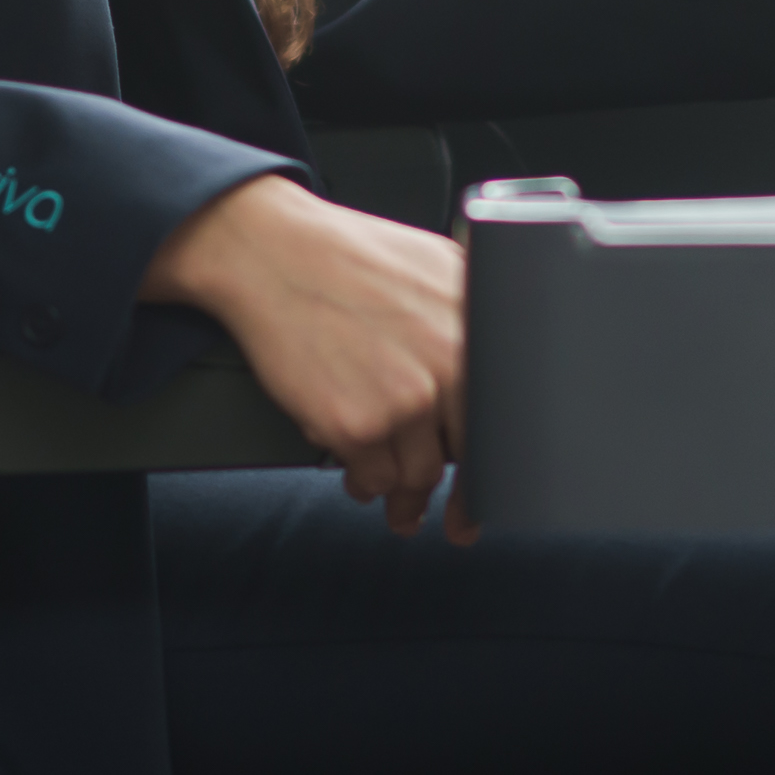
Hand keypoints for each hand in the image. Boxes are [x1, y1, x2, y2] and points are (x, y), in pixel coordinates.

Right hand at [140, 174, 475, 540]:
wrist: (270, 254)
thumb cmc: (343, 255)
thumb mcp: (433, 264)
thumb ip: (469, 315)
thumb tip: (492, 368)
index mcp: (473, 324)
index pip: (504, 414)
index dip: (500, 461)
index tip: (491, 489)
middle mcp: (448, 364)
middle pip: (466, 454)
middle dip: (460, 499)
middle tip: (456, 520)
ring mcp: (403, 399)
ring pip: (419, 476)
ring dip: (408, 497)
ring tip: (400, 505)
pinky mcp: (355, 425)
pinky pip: (373, 478)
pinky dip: (367, 485)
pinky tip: (362, 479)